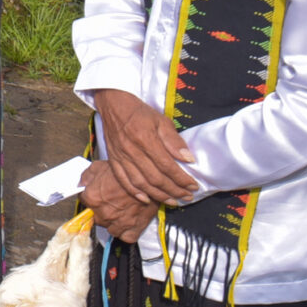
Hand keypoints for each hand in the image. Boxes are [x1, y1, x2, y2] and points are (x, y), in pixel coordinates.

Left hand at [81, 160, 155, 240]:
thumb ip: (86, 176)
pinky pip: (126, 237)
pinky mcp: (134, 228)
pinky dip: (127, 232)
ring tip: (120, 213)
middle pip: (96, 218)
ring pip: (111, 230)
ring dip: (113, 223)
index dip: (91, 197)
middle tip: (111, 202)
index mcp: (92, 198)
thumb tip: (81, 184)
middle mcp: (103, 213)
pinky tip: (129, 223)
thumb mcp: (100, 166)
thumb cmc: (125, 171)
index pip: (84, 201)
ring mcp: (118, 223)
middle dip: (101, 211)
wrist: (149, 177)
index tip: (98, 194)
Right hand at [96, 89, 197, 204]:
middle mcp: (132, 151)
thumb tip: (188, 159)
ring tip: (173, 201)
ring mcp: (121, 157)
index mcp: (145, 139)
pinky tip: (147, 199)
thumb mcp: (161, 120)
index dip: (181, 179)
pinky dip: (135, 192)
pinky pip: (123, 180)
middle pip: (155, 178)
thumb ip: (174, 140)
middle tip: (188, 196)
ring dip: (158, 195)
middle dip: (174, 190)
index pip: (167, 166)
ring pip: (141, 183)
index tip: (193, 185)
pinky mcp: (113, 160)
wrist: (113, 105)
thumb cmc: (139, 112)